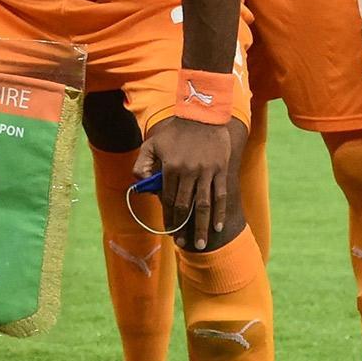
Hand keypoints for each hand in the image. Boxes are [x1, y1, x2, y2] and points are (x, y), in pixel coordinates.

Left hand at [133, 116, 241, 250]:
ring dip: (200, 227)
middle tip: (181, 243)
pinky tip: (217, 227)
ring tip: (198, 244)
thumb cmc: (175, 132)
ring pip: (203, 205)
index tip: (169, 230)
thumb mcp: (151, 143)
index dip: (169, 217)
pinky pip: (220, 195)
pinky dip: (218, 213)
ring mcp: (207, 172)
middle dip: (182, 227)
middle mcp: (188, 172)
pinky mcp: (220, 170)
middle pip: (185, 207)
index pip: (169, 199)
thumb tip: (140, 183)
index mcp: (171, 167)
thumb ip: (142, 164)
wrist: (202, 116)